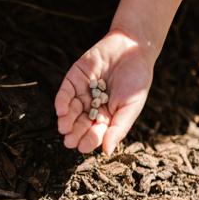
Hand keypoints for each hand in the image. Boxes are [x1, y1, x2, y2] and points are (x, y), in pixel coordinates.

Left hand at [54, 30, 153, 154]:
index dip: (88, 140)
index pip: (95, 132)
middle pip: (80, 123)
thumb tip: (106, 152)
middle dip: (74, 133)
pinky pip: (65, 93)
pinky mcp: (74, 79)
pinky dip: (62, 102)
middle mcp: (92, 107)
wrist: (133, 48)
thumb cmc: (137, 80)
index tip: (82, 147)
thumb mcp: (131, 106)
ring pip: (71, 111)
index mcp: (107, 116)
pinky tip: (61, 111)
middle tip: (69, 141)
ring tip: (64, 128)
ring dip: (66, 120)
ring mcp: (82, 93)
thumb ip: (118, 128)